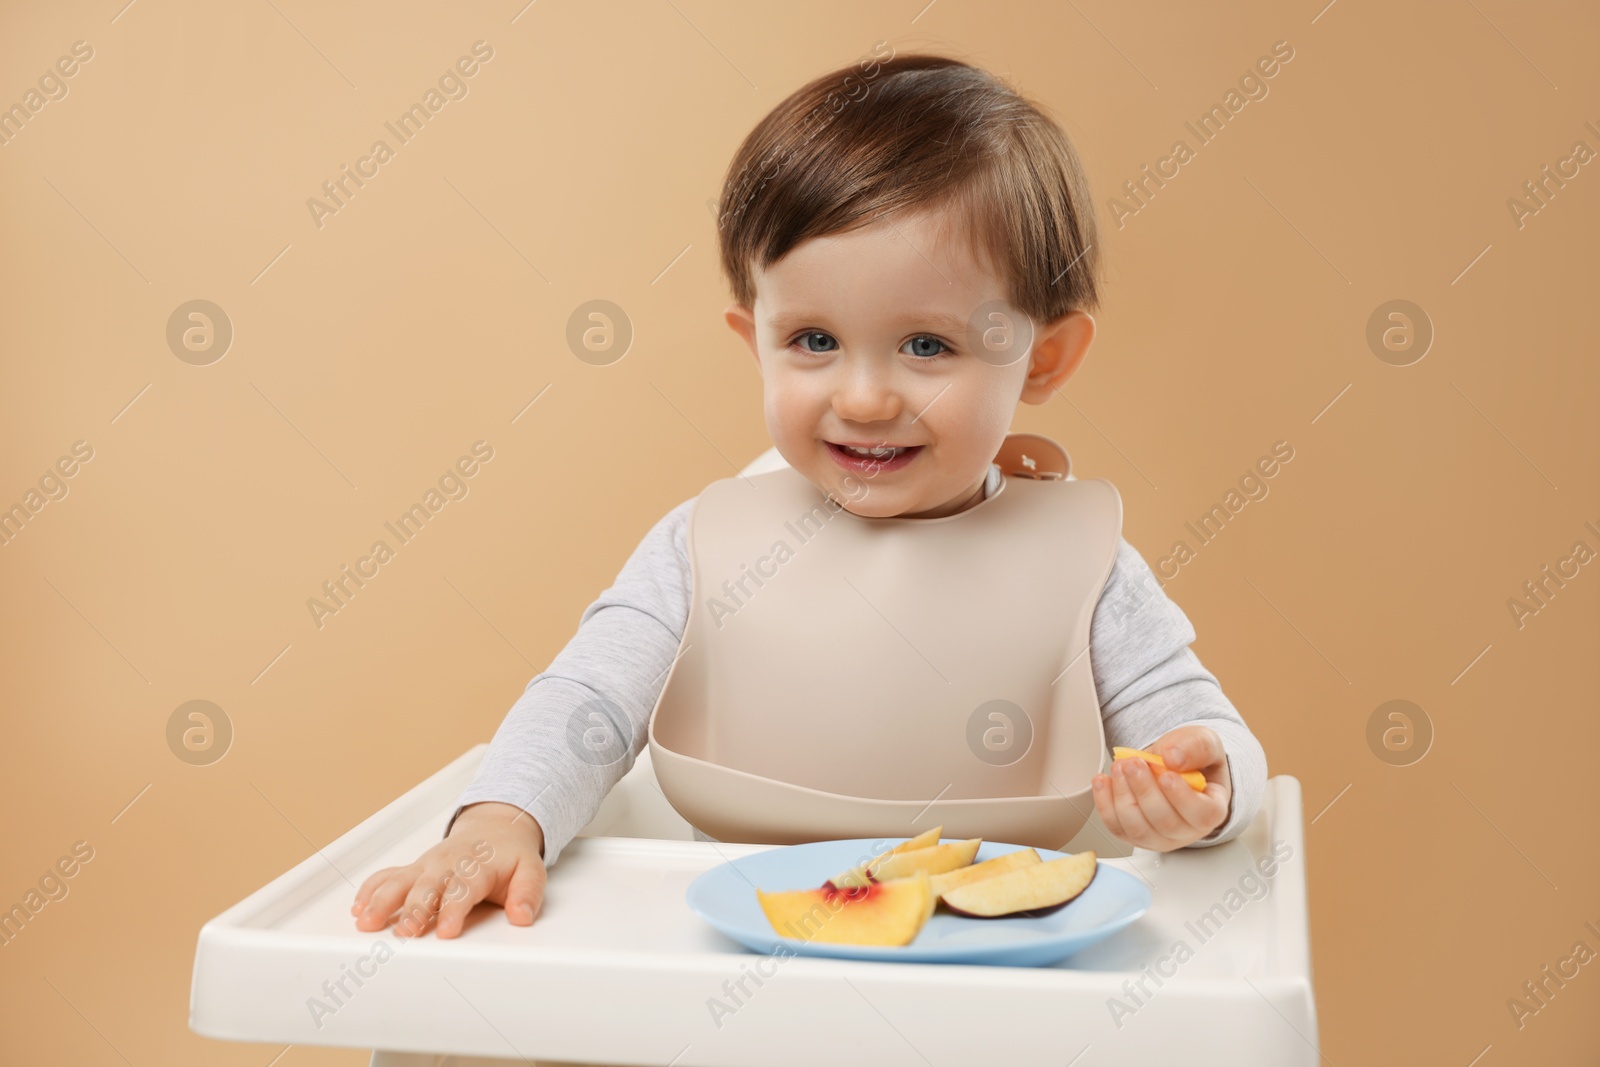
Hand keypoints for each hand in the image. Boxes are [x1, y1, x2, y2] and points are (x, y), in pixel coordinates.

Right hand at [350, 801, 547, 937]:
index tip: (447, 932)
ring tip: (367, 921)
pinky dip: (372, 889)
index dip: (455, 911)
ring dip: (383, 900)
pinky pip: (388, 875)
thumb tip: (523, 915)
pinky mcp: (414, 868)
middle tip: (405, 931)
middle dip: (415, 908)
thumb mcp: (531, 871)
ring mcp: (427, 865)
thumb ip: (528, 893)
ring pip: (401, 881)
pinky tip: (359, 907)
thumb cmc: (510, 856)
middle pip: (427, 886)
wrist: (496, 829)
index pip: (464, 890)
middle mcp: (447, 864)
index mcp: (477, 866)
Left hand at [1091, 725, 1231, 851]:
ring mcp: (1159, 836)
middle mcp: (1186, 830)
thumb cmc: (1192, 759)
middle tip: (1133, 763)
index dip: (1182, 798)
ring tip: (1119, 767)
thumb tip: (1173, 758)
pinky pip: (1117, 827)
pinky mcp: (1134, 834)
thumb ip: (1195, 747)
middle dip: (1144, 791)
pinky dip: (1105, 804)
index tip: (1166, 776)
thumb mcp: (1202, 742)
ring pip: (1138, 828)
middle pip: (1165, 822)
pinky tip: (1104, 781)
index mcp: (1211, 809)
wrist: (1172, 764)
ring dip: (1123, 797)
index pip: (1202, 815)